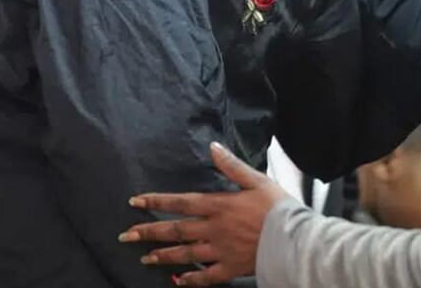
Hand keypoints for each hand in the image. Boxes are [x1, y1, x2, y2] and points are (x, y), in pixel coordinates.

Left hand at [119, 142, 289, 285]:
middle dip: (148, 232)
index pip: (180, 202)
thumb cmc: (278, 207)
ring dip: (163, 255)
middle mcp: (214, 229)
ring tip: (144, 257)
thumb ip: (231, 165)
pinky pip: (205, 278)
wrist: (295, 239)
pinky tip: (176, 281)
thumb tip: (212, 147)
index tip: (134, 202)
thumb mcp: (256, 179)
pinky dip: (190, 281)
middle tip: (126, 236)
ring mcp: (220, 251)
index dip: (156, 201)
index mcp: (219, 205)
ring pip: (185, 254)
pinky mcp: (231, 268)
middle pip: (175, 230)